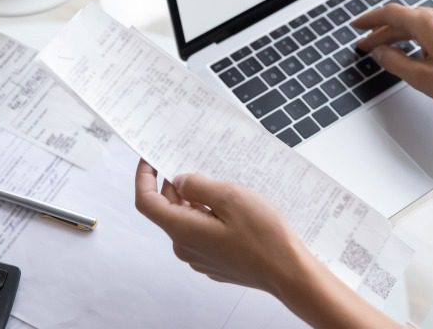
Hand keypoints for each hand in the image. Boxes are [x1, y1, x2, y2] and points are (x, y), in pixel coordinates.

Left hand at [134, 160, 307, 294]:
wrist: (288, 272)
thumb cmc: (264, 237)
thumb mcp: (230, 197)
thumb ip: (198, 185)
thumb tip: (180, 181)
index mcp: (183, 230)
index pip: (147, 201)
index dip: (144, 177)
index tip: (151, 159)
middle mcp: (185, 247)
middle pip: (168, 210)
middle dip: (176, 185)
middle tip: (197, 164)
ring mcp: (200, 257)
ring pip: (187, 220)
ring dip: (196, 200)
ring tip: (222, 186)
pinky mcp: (214, 262)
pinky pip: (202, 232)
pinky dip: (208, 215)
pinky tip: (231, 209)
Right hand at [353, 3, 432, 109]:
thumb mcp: (422, 78)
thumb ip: (395, 62)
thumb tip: (380, 53)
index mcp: (429, 23)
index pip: (390, 14)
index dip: (370, 20)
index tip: (358, 26)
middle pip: (403, 19)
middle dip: (382, 32)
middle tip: (367, 45)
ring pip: (418, 22)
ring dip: (401, 34)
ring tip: (388, 49)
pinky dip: (419, 34)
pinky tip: (416, 48)